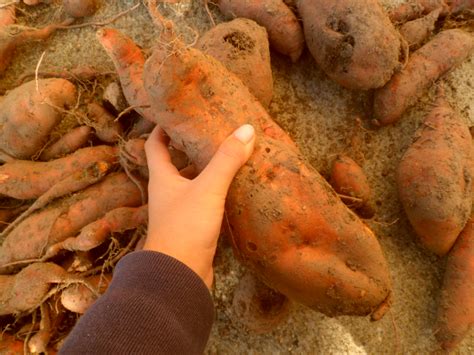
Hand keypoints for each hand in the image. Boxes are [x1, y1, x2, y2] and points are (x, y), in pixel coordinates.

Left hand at [144, 124, 254, 287]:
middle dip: (190, 147)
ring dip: (206, 170)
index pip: (154, 146)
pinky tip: (233, 188)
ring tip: (228, 155)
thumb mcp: (207, 188)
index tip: (177, 114)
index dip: (162, 128)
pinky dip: (215, 192)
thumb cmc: (185, 227)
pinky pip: (204, 202)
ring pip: (192, 183)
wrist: (179, 275)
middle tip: (212, 132)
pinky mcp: (193, 227)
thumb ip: (226, 160)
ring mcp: (179, 211)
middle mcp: (167, 192)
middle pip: (175, 163)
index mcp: (162, 178)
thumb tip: (247, 129)